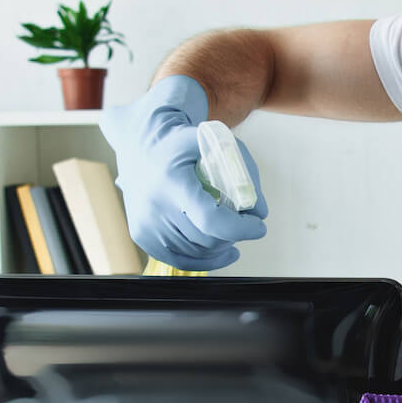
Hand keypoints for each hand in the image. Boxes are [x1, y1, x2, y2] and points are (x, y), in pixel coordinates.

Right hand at [100, 75, 268, 270]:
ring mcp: (145, 223)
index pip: (210, 220)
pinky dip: (205, 261)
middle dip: (235, 235)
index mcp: (172, 180)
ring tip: (232, 232)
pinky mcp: (141, 235)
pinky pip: (179, 260)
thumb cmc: (184, 142)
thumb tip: (260, 211)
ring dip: (221, 246)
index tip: (258, 226)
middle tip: (247, 223)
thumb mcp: (218, 143)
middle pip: (206, 238)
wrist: (141, 142)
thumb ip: (244, 173)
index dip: (240, 229)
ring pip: (196, 252)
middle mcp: (154, 205)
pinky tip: (223, 252)